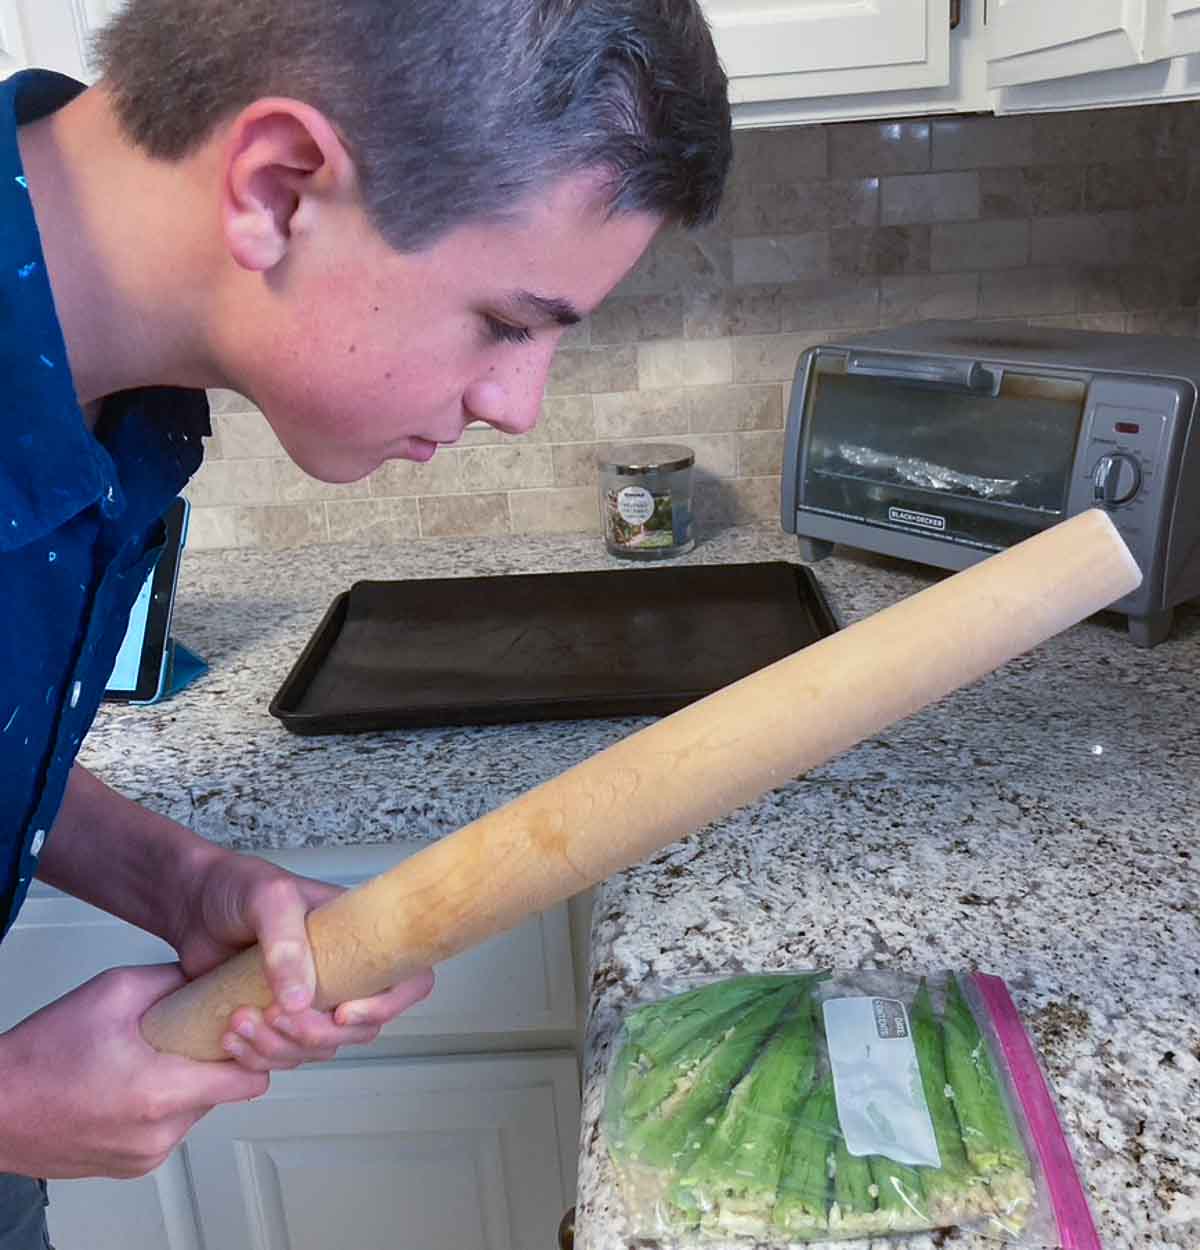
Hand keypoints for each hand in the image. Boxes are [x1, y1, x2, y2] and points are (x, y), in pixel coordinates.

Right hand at [0, 965, 266, 1177]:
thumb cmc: (40, 1057)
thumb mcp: (115, 991)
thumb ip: (175, 980)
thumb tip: (214, 976)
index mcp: (161, 1092)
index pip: (250, 1080)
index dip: (256, 1050)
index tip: (247, 1028)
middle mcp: (159, 1133)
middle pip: (224, 1092)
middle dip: (215, 1060)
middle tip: (194, 1032)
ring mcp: (145, 1156)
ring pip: (196, 1110)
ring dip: (187, 1082)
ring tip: (153, 1056)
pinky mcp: (130, 1167)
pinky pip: (169, 1128)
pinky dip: (163, 1105)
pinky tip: (133, 1081)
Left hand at [169, 851, 433, 1071]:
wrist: (191, 903)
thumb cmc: (237, 885)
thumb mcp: (269, 898)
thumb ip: (287, 942)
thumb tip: (302, 999)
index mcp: (359, 937)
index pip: (408, 978)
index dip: (388, 1005)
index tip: (343, 1012)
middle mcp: (344, 972)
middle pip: (362, 1028)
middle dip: (319, 1034)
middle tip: (277, 1017)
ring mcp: (312, 999)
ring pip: (322, 1048)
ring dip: (282, 1049)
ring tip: (241, 1023)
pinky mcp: (278, 1018)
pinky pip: (285, 1055)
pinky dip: (259, 1057)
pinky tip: (231, 1039)